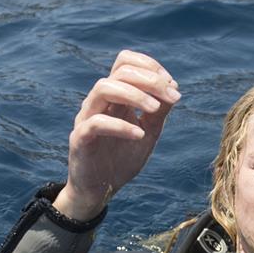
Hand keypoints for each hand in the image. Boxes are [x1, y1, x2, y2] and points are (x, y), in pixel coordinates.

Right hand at [52, 50, 179, 219]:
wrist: (100, 190)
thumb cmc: (122, 159)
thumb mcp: (149, 132)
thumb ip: (159, 111)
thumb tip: (173, 88)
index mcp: (114, 96)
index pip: (126, 61)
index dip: (151, 66)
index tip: (172, 87)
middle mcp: (99, 101)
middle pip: (119, 71)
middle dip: (150, 79)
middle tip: (172, 96)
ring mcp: (86, 117)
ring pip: (104, 88)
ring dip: (135, 95)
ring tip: (156, 110)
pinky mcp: (80, 138)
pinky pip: (97, 123)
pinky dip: (121, 125)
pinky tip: (139, 135)